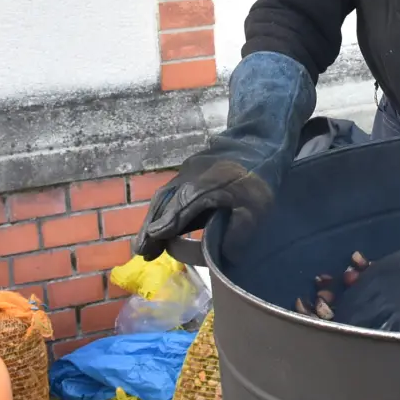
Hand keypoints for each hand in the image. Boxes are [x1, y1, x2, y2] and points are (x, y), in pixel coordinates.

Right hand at [133, 51, 313, 259]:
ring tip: (146, 244)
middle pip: (163, 206)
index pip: (177, 213)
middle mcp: (187, 179)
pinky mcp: (190, 171)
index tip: (148, 248)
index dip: (162, 230)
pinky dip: (163, 210)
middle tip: (140, 252)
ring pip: (164, 198)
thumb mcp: (256, 208)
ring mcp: (186, 173)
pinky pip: (171, 192)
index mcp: (202, 188)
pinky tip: (163, 224)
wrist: (259, 139)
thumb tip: (224, 259)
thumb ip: (239, 232)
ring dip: (153, 220)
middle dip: (149, 229)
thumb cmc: (259, 176)